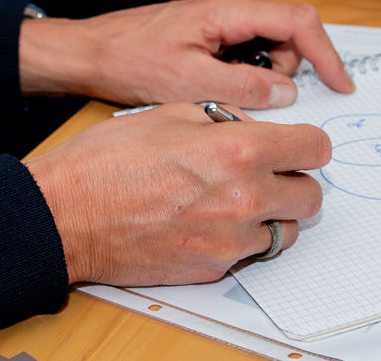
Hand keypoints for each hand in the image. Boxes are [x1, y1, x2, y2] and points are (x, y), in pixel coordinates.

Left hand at [18, 0, 354, 107]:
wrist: (86, 53)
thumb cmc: (127, 59)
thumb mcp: (188, 82)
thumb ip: (243, 87)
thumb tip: (286, 93)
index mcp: (228, 11)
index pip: (297, 22)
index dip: (326, 53)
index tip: (340, 83)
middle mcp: (228, 11)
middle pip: (287, 34)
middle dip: (289, 69)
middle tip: (262, 99)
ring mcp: (219, 24)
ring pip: (268, 48)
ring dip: (264, 77)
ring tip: (226, 96)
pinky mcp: (209, 38)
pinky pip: (245, 56)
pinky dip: (245, 78)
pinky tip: (217, 92)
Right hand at [24, 102, 329, 284]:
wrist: (65, 216)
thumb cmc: (107, 162)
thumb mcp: (171, 113)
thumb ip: (224, 119)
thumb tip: (249, 127)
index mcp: (240, 151)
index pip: (315, 148)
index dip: (308, 143)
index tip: (299, 144)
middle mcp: (245, 199)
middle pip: (312, 195)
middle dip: (295, 179)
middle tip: (269, 171)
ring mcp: (230, 241)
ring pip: (286, 230)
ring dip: (274, 213)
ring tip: (238, 197)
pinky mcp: (213, 268)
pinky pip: (250, 253)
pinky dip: (242, 238)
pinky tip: (211, 219)